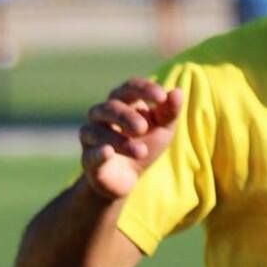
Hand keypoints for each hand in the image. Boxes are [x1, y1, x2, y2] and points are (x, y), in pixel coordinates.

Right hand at [78, 78, 183, 199]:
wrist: (126, 179)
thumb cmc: (143, 145)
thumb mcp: (162, 129)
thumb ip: (169, 112)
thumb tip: (178, 91)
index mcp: (122, 102)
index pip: (129, 87)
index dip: (144, 89)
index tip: (161, 97)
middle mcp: (101, 114)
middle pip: (111, 107)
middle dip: (126, 116)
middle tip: (143, 128)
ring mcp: (91, 136)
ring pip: (99, 131)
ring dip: (120, 140)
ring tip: (142, 151)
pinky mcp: (89, 159)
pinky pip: (90, 154)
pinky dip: (98, 153)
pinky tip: (108, 152)